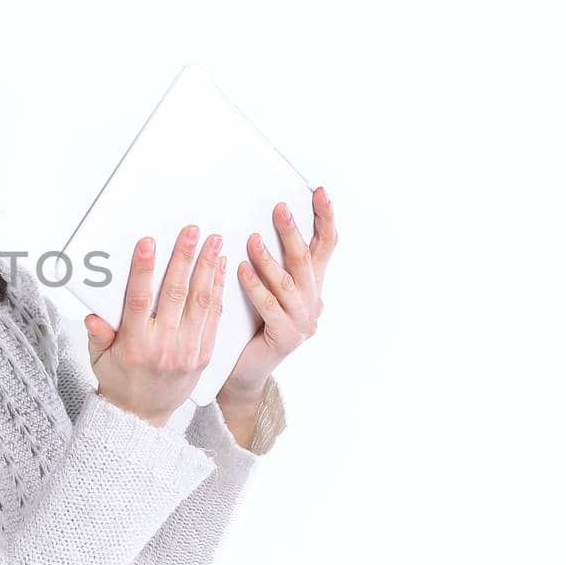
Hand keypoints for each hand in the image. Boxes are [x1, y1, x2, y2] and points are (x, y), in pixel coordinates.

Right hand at [84, 222, 225, 426]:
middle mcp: (163, 346)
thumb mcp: (98, 359)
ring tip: (214, 242)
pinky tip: (220, 269)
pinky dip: (217, 291)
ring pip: (200, 302)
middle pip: (175, 294)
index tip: (149, 243)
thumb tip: (94, 316)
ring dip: (208, 268)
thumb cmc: (117, 379)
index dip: (143, 270)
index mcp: (133, 344)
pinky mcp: (203, 354)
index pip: (139, 300)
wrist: (143, 416)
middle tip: (192, 231)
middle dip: (184, 258)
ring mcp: (187, 351)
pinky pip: (212, 317)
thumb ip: (97, 335)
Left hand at [221, 185, 338, 397]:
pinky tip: (241, 270)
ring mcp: (303, 321)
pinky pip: (270, 306)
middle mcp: (313, 302)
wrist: (245, 372)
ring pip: (287, 283)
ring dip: (269, 259)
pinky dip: (255, 286)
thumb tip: (257, 224)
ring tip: (252, 239)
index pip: (325, 246)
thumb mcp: (267, 291)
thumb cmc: (252, 326)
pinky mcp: (286, 337)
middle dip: (293, 233)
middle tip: (279, 208)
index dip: (324, 219)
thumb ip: (271, 264)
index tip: (319, 192)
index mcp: (311, 286)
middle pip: (306, 260)